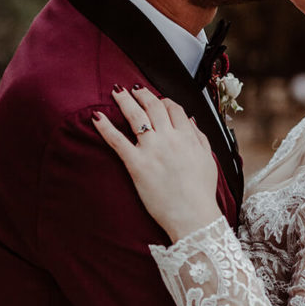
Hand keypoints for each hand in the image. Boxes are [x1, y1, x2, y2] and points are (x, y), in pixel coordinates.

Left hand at [92, 86, 221, 241]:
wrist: (193, 216)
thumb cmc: (201, 193)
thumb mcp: (207, 160)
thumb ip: (199, 138)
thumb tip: (189, 121)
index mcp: (187, 137)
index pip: (173, 108)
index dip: (163, 101)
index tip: (156, 100)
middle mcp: (169, 138)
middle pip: (153, 106)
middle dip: (142, 94)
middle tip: (132, 89)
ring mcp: (152, 150)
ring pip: (135, 116)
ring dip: (123, 100)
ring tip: (115, 91)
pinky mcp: (136, 164)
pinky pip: (117, 140)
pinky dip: (105, 127)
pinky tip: (96, 117)